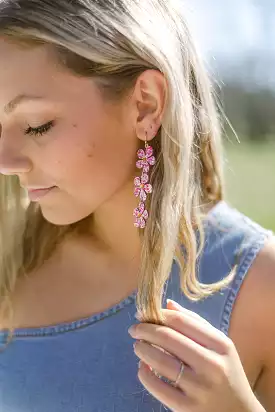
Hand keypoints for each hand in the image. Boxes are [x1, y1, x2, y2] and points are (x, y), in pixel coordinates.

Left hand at [128, 299, 263, 411]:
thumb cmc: (226, 373)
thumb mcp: (220, 345)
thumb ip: (195, 322)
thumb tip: (168, 304)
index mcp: (220, 344)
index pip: (182, 322)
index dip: (159, 315)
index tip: (145, 314)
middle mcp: (211, 364)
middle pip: (168, 338)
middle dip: (145, 330)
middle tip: (134, 329)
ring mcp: (199, 388)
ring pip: (160, 361)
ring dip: (142, 349)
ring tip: (137, 346)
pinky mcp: (186, 408)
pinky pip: (157, 386)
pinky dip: (144, 373)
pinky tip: (142, 367)